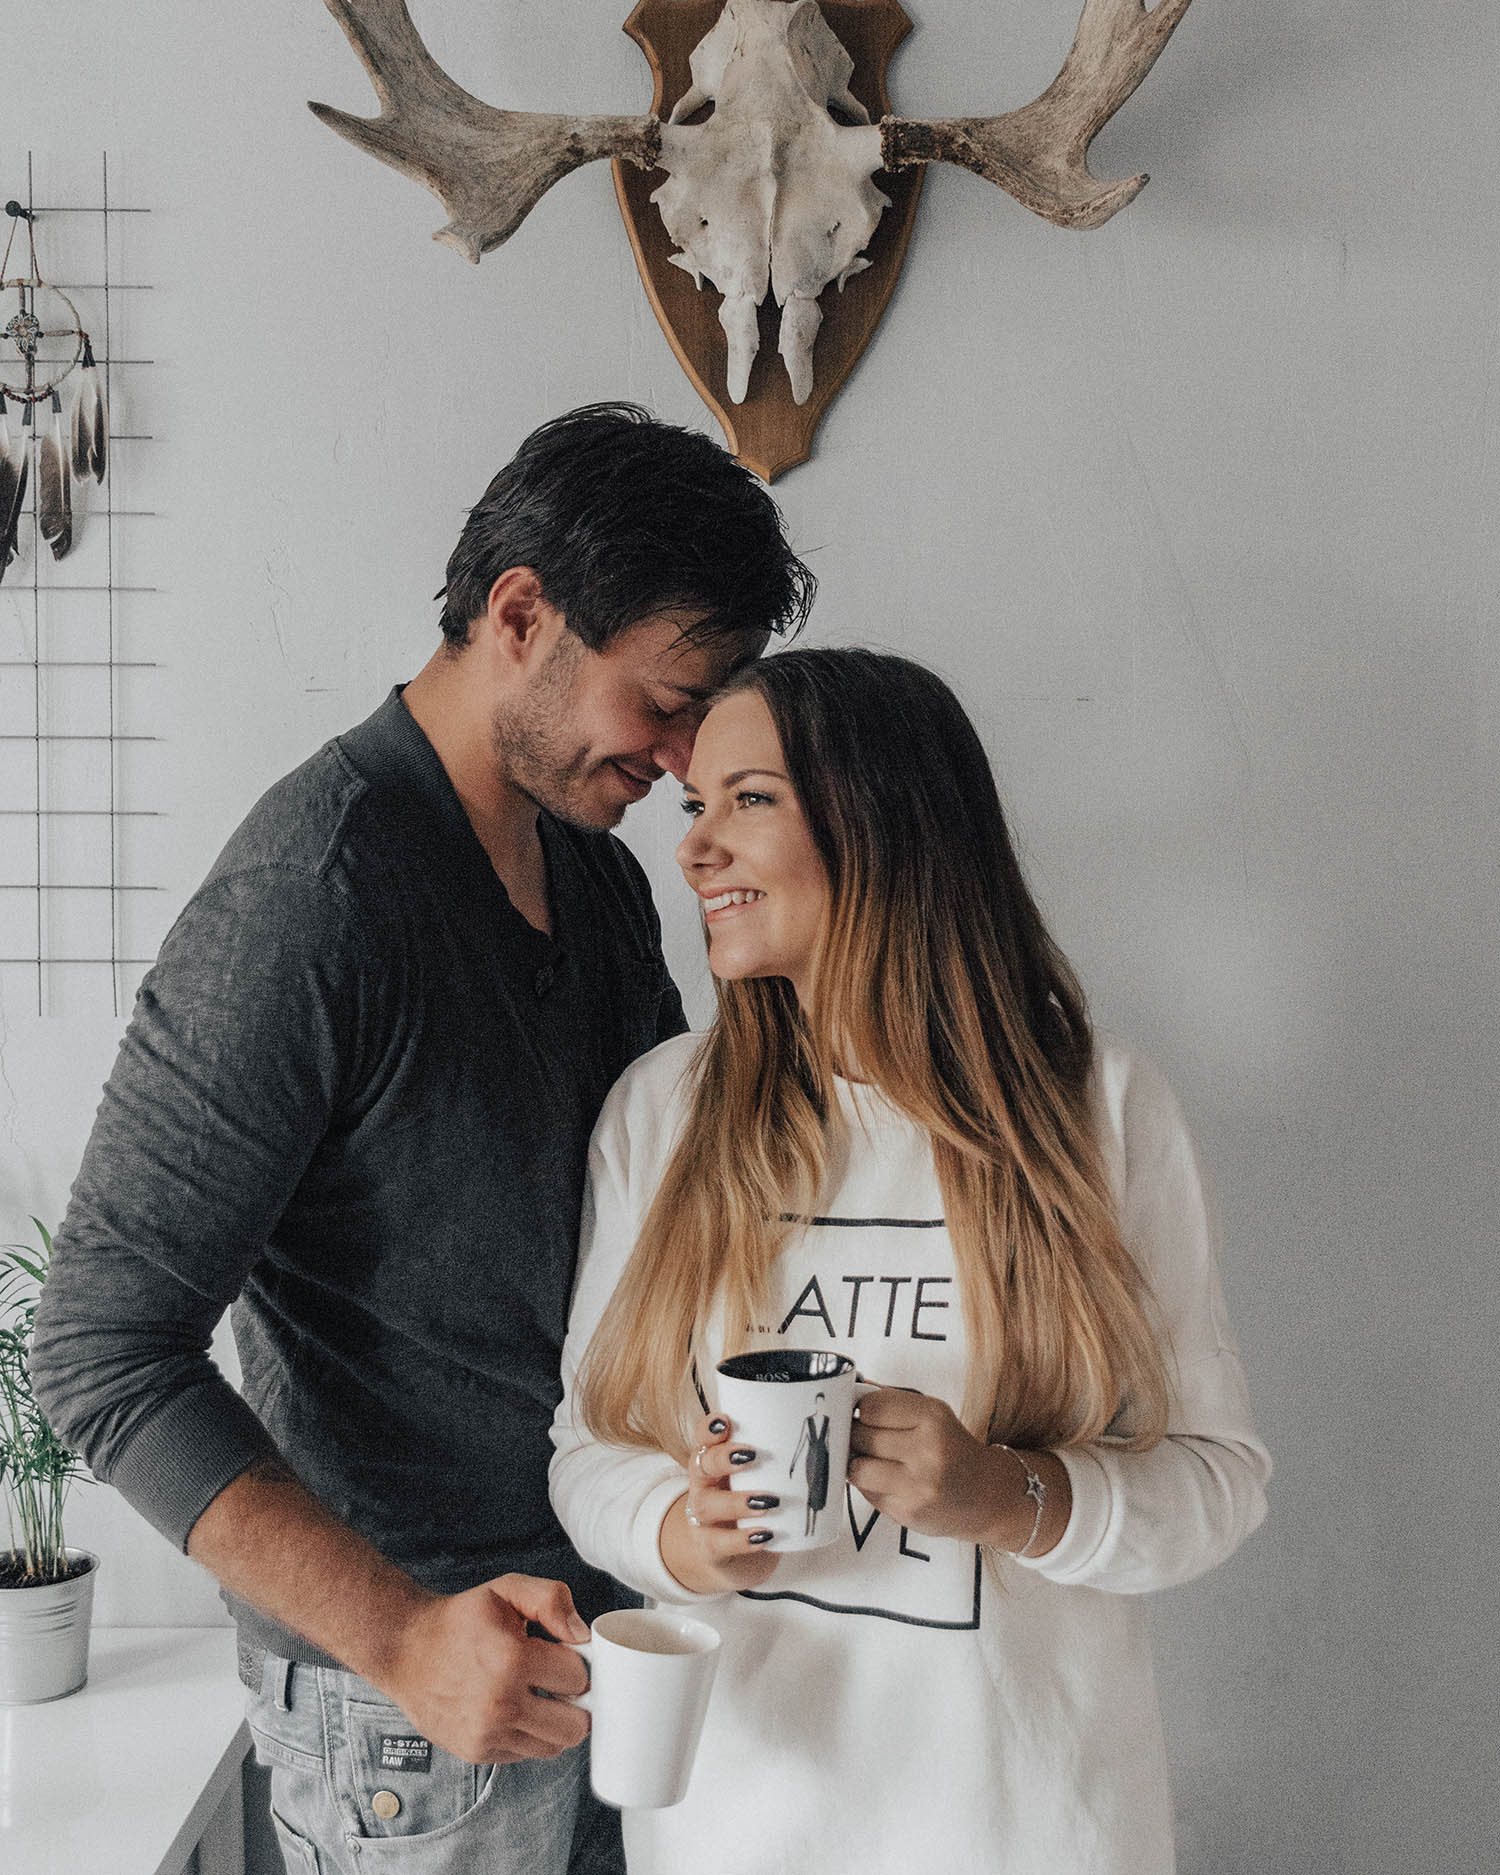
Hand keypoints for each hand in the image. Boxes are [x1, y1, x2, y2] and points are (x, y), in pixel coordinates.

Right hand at [375, 1574, 591, 1764]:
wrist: (406, 1651)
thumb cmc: (459, 1620)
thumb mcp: (506, 1590)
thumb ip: (551, 1600)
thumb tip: (582, 1635)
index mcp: (512, 1660)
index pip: (578, 1677)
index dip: (575, 1663)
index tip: (561, 1655)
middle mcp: (501, 1704)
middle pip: (575, 1725)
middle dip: (575, 1702)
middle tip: (559, 1683)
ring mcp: (487, 1734)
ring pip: (554, 1746)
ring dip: (554, 1722)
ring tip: (538, 1696)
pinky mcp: (476, 1752)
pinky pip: (525, 1755)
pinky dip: (528, 1735)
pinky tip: (514, 1710)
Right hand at [658, 1411, 781, 1595]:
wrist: (737, 1560)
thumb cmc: (755, 1509)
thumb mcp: (763, 1482)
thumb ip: (784, 1462)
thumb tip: (832, 1441)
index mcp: (715, 1463)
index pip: (703, 1438)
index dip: (709, 1428)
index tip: (726, 1420)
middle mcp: (703, 1487)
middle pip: (701, 1466)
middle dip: (723, 1458)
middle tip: (752, 1455)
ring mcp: (702, 1520)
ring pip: (706, 1506)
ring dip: (738, 1501)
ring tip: (769, 1502)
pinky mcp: (708, 1549)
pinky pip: (717, 1544)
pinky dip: (741, 1540)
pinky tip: (764, 1536)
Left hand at [849, 1389, 1050, 1548]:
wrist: (987, 1496)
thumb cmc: (952, 1449)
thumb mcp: (932, 1414)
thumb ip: (890, 1401)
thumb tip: (849, 1390)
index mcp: (932, 1417)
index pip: (871, 1406)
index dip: (861, 1410)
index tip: (864, 1415)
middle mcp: (927, 1450)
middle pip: (860, 1435)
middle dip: (856, 1436)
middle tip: (866, 1438)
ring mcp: (917, 1484)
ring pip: (857, 1467)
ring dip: (859, 1464)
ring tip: (875, 1461)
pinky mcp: (908, 1512)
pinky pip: (867, 1493)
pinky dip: (871, 1486)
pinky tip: (889, 1483)